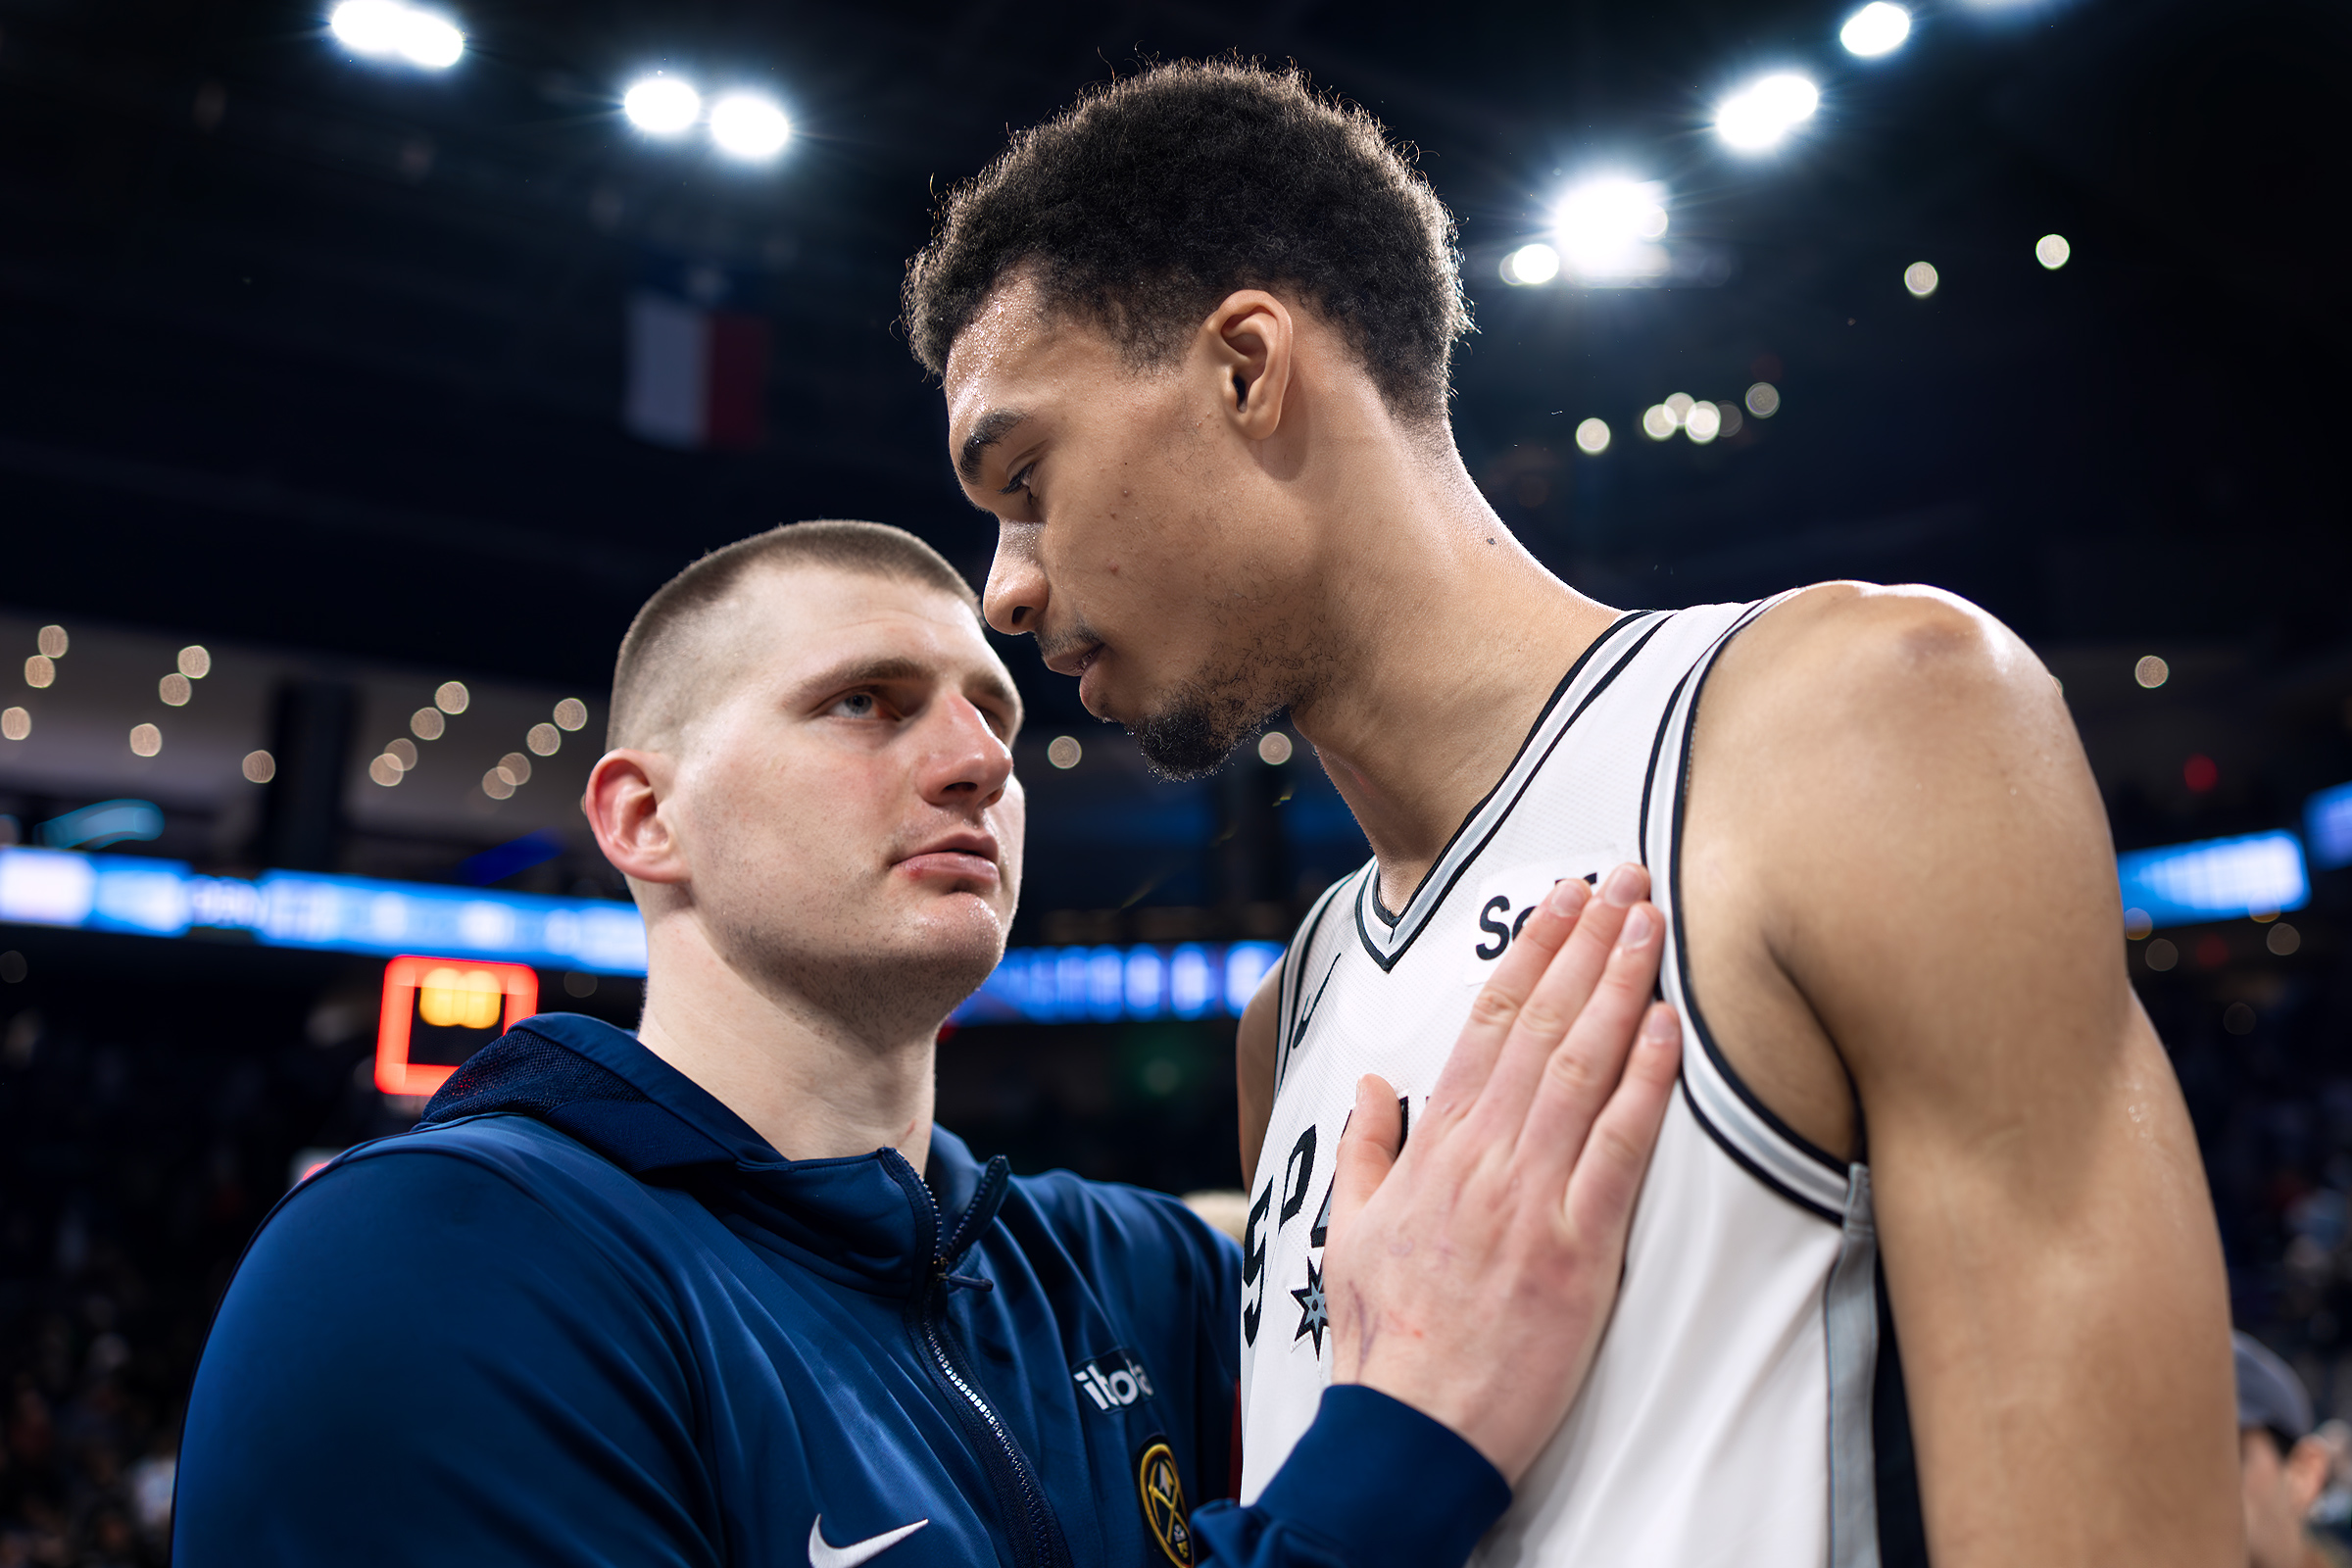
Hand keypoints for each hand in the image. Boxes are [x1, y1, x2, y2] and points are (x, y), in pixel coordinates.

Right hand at [1320, 863, 1679, 1484]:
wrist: (1412, 1430)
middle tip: (1624, 879)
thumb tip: (1374, 1087)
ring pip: (1584, 1068)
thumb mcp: (1352, 1233)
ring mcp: (1535, 1199)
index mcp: (1436, 1149)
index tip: (1560, 899)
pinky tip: (1669, 1027)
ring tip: (1650, 923)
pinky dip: (1647, 1082)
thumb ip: (1365, 1151)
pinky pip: (1620, 1149)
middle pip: (1543, 1026)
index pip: (1487, 1025)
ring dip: (1621, 986)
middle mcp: (1486, 1158)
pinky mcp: (1581, 1250)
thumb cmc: (1386, 1338)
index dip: (1530, 952)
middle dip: (1587, 942)